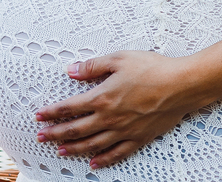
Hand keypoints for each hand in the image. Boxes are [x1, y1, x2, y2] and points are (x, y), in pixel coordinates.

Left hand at [33, 51, 198, 169]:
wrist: (182, 85)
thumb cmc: (153, 68)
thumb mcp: (120, 59)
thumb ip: (94, 66)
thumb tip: (73, 70)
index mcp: (103, 97)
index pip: (70, 107)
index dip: (52, 112)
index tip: (40, 116)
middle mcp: (110, 117)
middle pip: (76, 129)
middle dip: (56, 134)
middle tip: (41, 137)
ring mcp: (124, 130)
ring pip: (92, 144)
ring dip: (74, 148)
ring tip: (60, 151)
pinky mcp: (138, 138)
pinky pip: (117, 153)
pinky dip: (103, 159)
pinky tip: (94, 163)